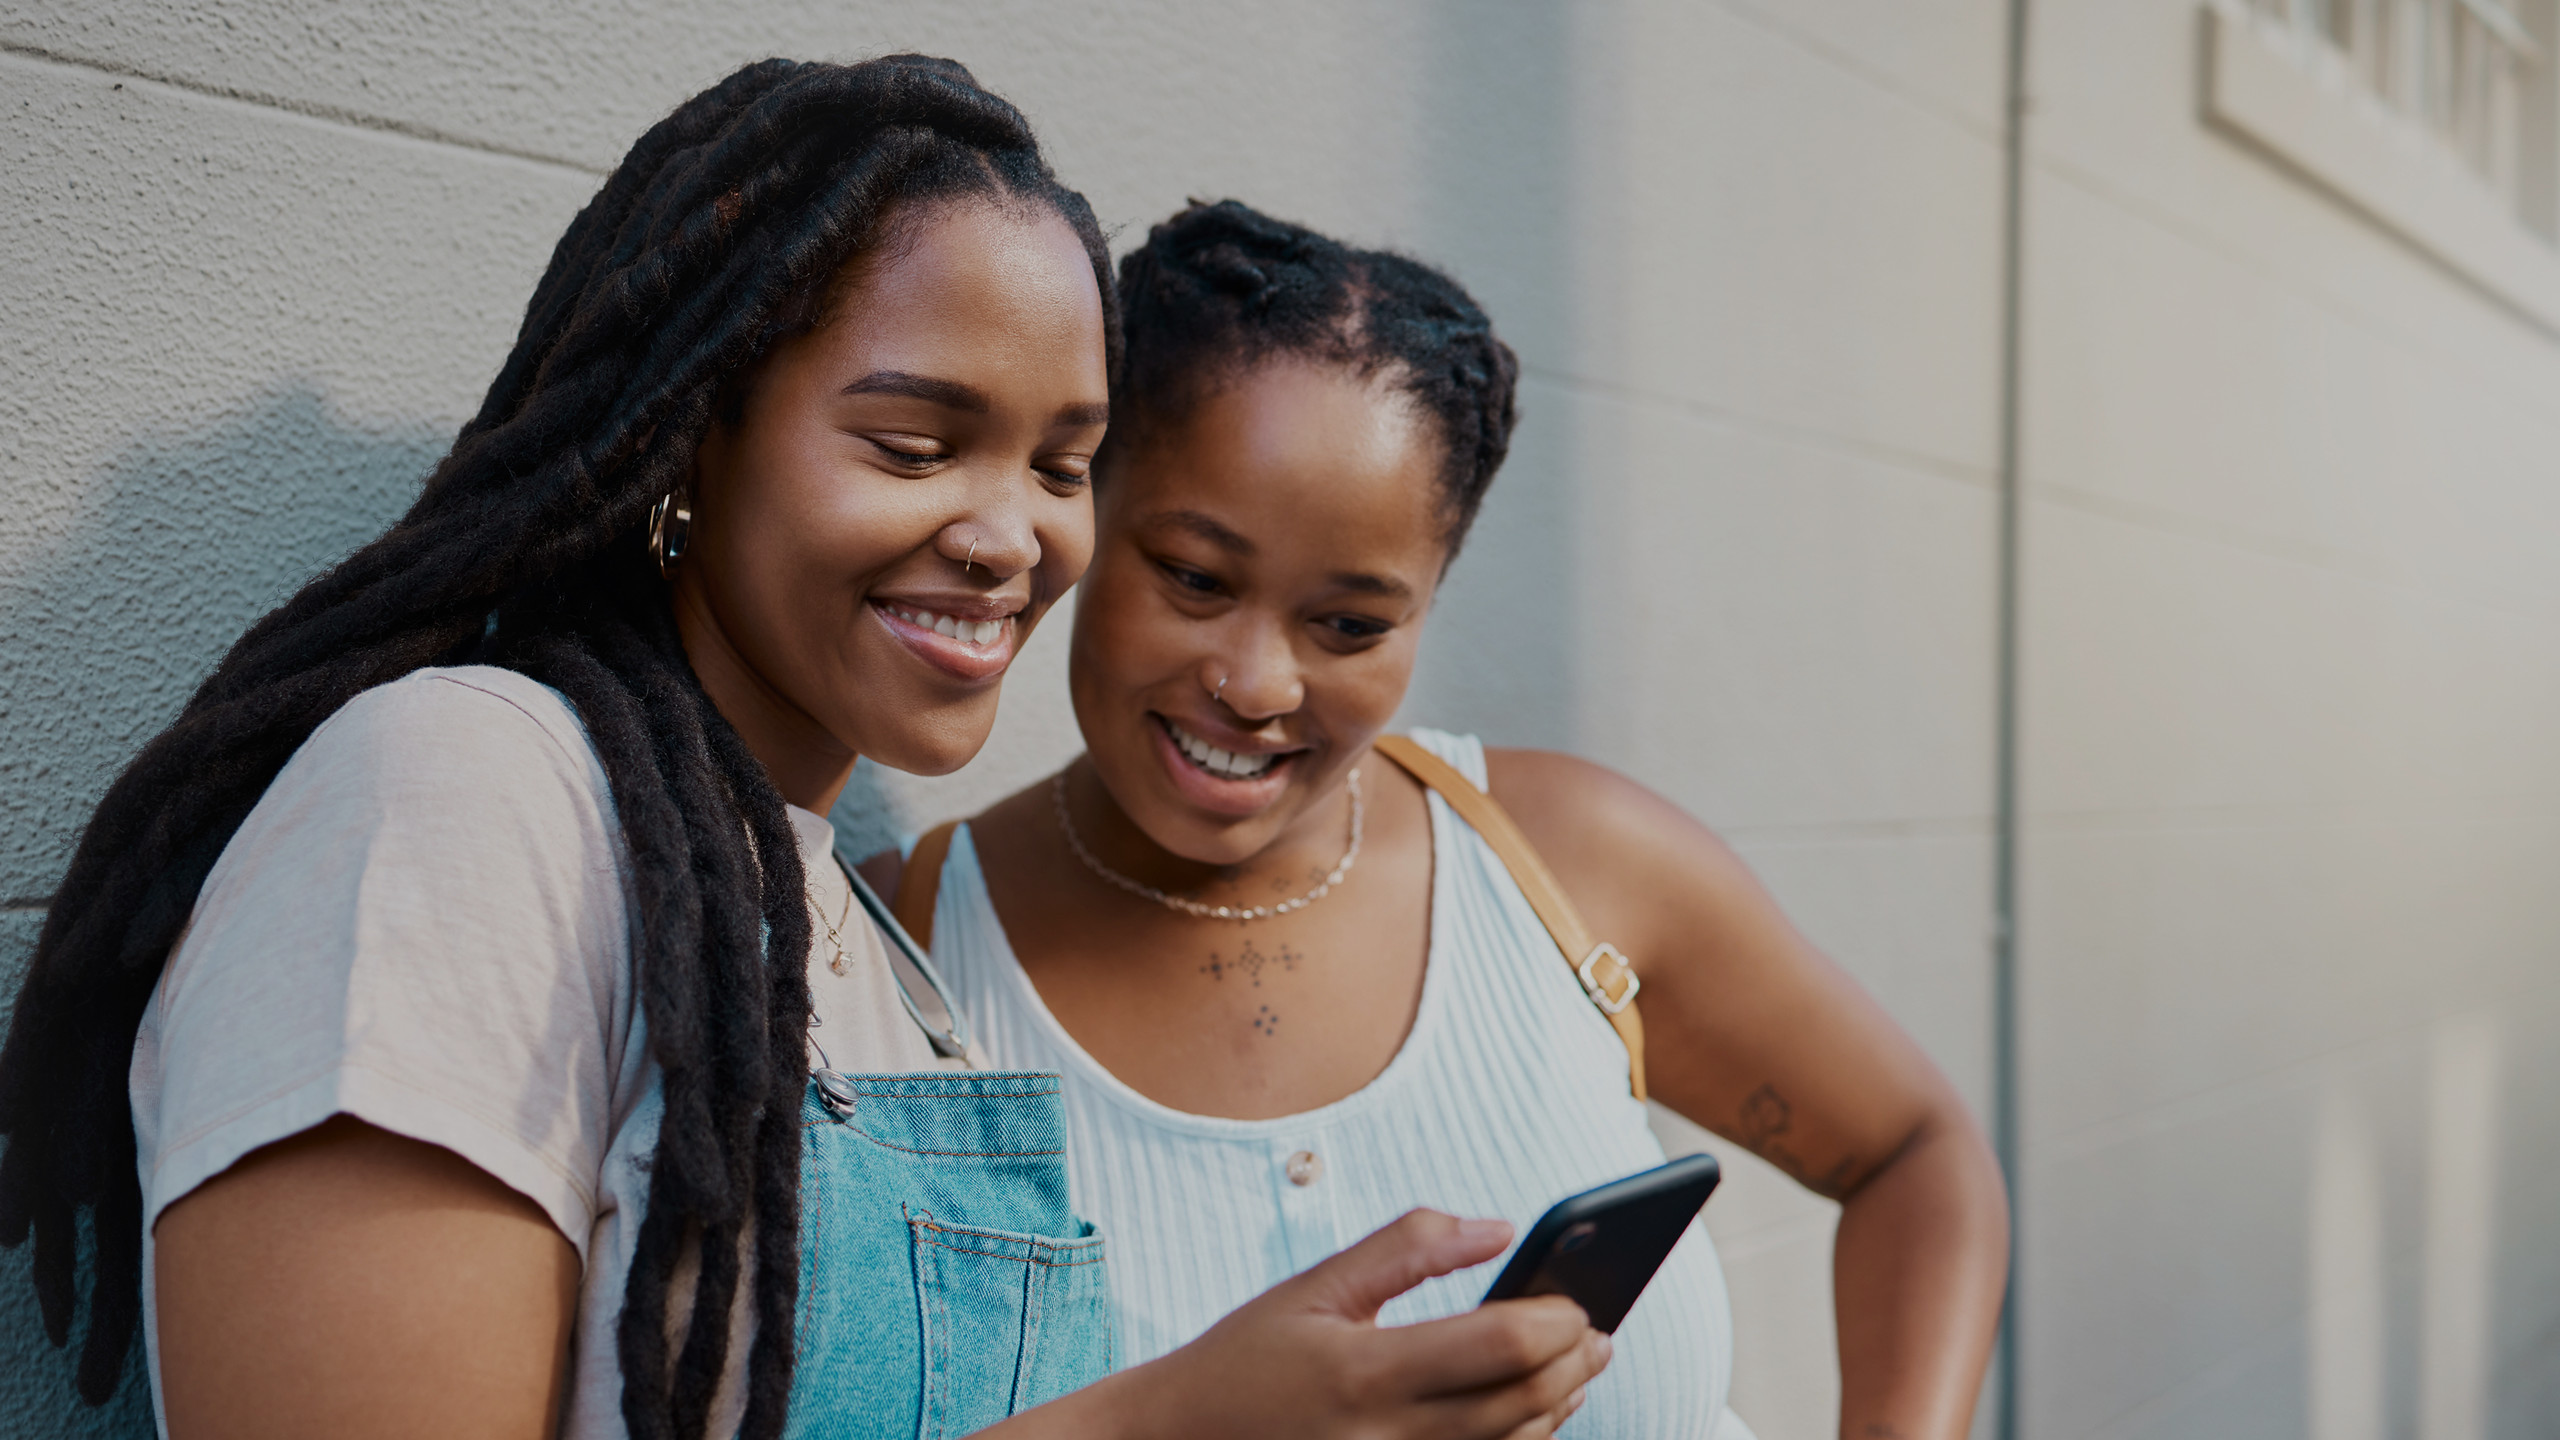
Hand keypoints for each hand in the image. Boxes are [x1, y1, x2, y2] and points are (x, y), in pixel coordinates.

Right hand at [1000, 1209, 1609, 1439]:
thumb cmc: (1247, 1357)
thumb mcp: (1316, 1285)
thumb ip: (1409, 1248)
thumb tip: (1499, 1228)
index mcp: (1363, 1372)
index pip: (1496, 1346)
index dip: (1556, 1321)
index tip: (1579, 1299)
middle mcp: (1383, 1438)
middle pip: (1519, 1406)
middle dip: (1573, 1366)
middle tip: (1599, 1332)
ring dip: (1558, 1408)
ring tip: (1578, 1368)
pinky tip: (1530, 1415)